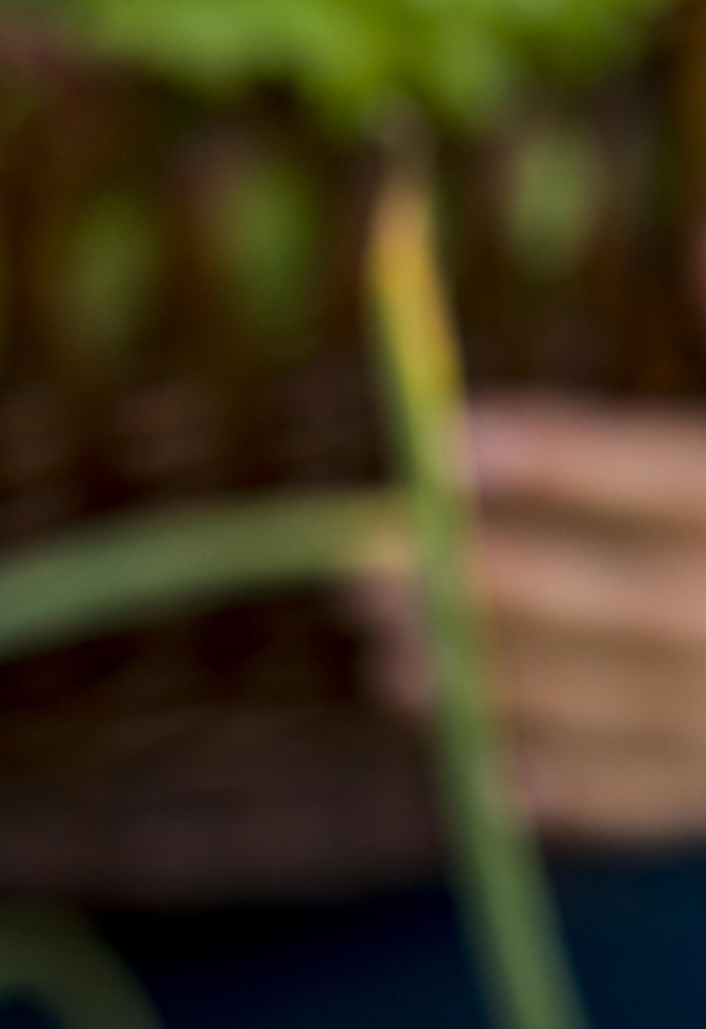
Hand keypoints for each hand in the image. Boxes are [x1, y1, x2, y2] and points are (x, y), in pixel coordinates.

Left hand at [353, 390, 705, 844]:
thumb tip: (688, 236)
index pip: (681, 474)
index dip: (571, 456)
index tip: (442, 439)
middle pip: (649, 600)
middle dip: (504, 587)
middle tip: (362, 568)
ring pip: (652, 705)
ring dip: (512, 690)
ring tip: (386, 664)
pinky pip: (686, 799)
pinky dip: (590, 793)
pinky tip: (485, 772)